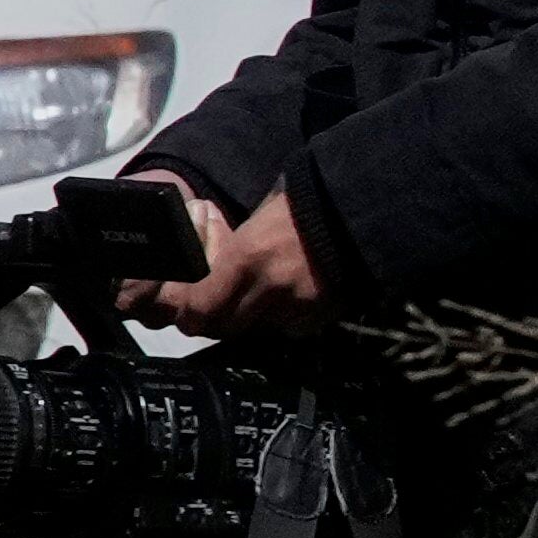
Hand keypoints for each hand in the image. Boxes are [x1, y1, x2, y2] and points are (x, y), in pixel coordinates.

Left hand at [133, 175, 327, 338]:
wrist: (357, 214)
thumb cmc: (301, 206)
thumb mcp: (256, 219)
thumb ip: (227, 249)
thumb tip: (201, 267)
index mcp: (245, 257)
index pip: (198, 307)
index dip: (184, 310)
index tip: (180, 300)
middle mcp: (268, 288)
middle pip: (221, 327)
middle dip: (210, 318)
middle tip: (209, 301)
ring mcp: (296, 307)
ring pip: (251, 331)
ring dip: (243, 319)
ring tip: (248, 296)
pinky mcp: (319, 316)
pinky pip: (285, 330)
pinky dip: (277, 321)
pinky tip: (281, 299)